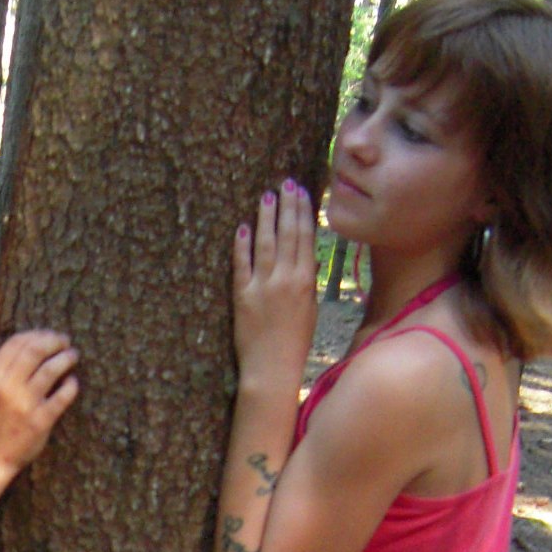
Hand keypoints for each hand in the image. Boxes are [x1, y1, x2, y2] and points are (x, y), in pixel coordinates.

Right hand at [0, 329, 78, 475]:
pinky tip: (72, 381)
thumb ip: (4, 369)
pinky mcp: (41, 420)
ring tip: (72, 356)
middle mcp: (7, 387)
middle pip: (35, 351)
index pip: (17, 343)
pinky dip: (71, 385)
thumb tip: (32, 346)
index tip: (48, 335)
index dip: (36, 334)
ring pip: (51, 370)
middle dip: (53, 341)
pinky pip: (62, 396)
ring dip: (65, 358)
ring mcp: (25, 404)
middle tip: (65, 341)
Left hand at [233, 179, 317, 387]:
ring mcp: (263, 287)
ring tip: (266, 196)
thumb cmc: (294, 343)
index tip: (300, 192)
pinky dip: (242, 245)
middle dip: (287, 206)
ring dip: (266, 218)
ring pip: (265, 244)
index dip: (302, 212)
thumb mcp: (309, 311)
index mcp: (306, 282)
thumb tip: (307, 259)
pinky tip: (243, 227)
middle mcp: (286, 280)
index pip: (305, 238)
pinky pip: (242, 265)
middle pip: (287, 234)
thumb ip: (307, 283)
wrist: (272, 368)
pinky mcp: (242, 296)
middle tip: (285, 183)